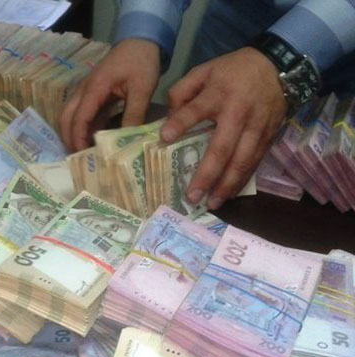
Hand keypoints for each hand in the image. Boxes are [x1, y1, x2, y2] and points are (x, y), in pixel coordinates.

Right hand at [60, 39, 160, 150]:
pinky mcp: (93, 92)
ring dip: (73, 132)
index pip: (79, 118)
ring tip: (84, 152)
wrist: (141, 40)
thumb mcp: (142, 89)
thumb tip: (127, 140)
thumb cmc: (141, 61)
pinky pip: (83, 112)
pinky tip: (93, 139)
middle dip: (68, 137)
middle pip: (66, 117)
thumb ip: (134, 114)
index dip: (78, 138)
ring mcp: (87, 91)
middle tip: (78, 157)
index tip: (83, 156)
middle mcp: (84, 90)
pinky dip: (83, 126)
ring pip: (70, 115)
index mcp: (94, 89)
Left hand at [161, 47, 286, 209]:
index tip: (164, 137)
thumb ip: (182, 92)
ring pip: (242, 162)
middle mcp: (239, 113)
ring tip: (212, 203)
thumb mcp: (204, 70)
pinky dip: (242, 180)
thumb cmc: (233, 71)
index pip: (196, 109)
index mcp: (219, 93)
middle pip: (222, 148)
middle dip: (207, 175)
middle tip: (192, 196)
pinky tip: (230, 193)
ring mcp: (257, 128)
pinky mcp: (269, 136)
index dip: (180, 123)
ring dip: (226, 186)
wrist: (278, 66)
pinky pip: (255, 162)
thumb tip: (169, 120)